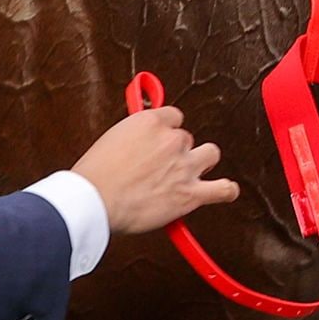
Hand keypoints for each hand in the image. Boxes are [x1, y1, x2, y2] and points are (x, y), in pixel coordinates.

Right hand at [72, 106, 239, 234]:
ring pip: (210, 154)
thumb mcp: (109, 140)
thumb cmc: (92, 177)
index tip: (161, 139)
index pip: (173, 116)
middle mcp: (172, 140)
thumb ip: (131, 137)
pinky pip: (222, 189)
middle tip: (160, 168)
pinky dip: (226, 191)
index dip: (166, 130)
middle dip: (176, 151)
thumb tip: (136, 142)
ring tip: (189, 173)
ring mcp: (184, 166)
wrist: (92, 203)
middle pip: (187, 138)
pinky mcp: (190, 193)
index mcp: (151, 122)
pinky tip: (225, 191)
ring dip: (201, 163)